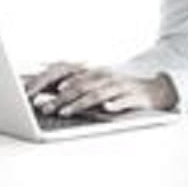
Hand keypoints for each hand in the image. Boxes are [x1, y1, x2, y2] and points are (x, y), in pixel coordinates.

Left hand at [29, 65, 178, 115]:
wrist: (154, 89)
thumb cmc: (120, 89)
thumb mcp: (98, 86)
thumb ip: (78, 89)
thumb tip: (51, 95)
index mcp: (94, 73)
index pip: (68, 78)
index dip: (51, 85)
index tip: (33, 94)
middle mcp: (104, 77)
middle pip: (78, 87)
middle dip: (59, 99)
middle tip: (44, 109)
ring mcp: (119, 86)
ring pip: (96, 94)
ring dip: (79, 104)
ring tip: (65, 113)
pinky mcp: (134, 96)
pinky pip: (123, 100)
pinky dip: (114, 104)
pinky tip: (106, 109)